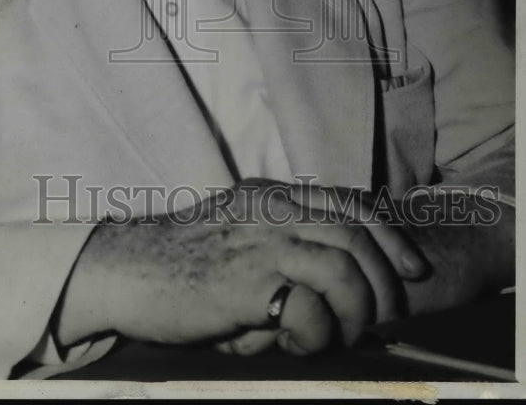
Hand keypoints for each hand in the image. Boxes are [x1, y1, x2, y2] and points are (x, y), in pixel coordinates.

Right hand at [55, 179, 426, 355]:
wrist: (126, 270)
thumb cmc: (178, 261)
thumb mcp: (234, 234)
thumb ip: (277, 244)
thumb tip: (329, 288)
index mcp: (267, 194)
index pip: (347, 202)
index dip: (388, 234)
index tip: (411, 268)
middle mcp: (269, 209)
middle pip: (355, 232)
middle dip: (385, 280)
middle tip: (387, 316)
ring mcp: (259, 242)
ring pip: (344, 268)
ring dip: (357, 311)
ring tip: (343, 336)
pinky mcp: (246, 282)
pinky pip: (310, 307)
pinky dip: (317, 333)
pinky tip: (296, 344)